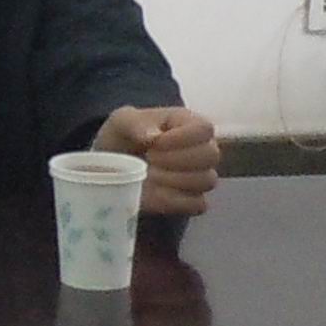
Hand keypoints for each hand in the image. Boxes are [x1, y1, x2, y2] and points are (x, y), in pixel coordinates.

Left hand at [95, 105, 220, 216]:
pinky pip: (198, 203)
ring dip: (174, 180)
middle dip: (177, 160)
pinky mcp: (193, 200)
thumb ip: (136, 124)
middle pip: (211, 155)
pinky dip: (176, 200)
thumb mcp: (122, 121)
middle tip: (150, 159)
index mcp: (188, 122)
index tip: (155, 144)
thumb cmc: (125, 137)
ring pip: (207, 180)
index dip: (182, 137)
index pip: (205, 129)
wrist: (115, 163)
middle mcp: (201, 148)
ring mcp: (200, 176)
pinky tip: (155, 192)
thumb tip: (153, 137)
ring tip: (149, 175)